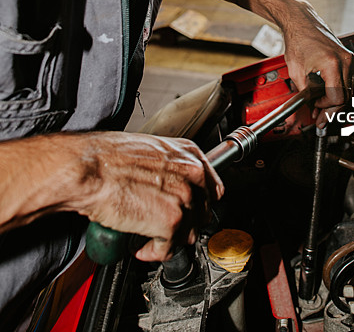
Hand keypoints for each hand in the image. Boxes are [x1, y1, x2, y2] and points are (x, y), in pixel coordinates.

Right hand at [73, 132, 223, 261]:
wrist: (91, 168)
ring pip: (188, 234)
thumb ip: (170, 167)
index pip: (212, 189)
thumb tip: (168, 183)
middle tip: (162, 226)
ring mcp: (185, 198)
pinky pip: (168, 249)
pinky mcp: (171, 222)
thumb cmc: (109, 156)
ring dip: (167, 239)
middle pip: (202, 213)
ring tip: (147, 235)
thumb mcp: (151, 151)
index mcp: (189, 155)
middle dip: (183, 224)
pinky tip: (139, 245)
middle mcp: (192, 175)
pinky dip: (152, 252)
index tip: (188, 213)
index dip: (198, 205)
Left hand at [281, 0, 352, 126]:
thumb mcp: (297, 72)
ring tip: (320, 107)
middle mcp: (345, 60)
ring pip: (348, 90)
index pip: (337, 97)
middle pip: (346, 96)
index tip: (316, 110)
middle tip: (321, 118)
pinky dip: (337, 89)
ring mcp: (348, 58)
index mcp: (333, 64)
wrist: (301, 22)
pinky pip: (346, 80)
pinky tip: (325, 95)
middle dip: (332, 109)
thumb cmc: (298, 40)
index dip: (326, 107)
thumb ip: (305, 94)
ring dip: (335, 100)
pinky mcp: (347, 57)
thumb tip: (312, 109)